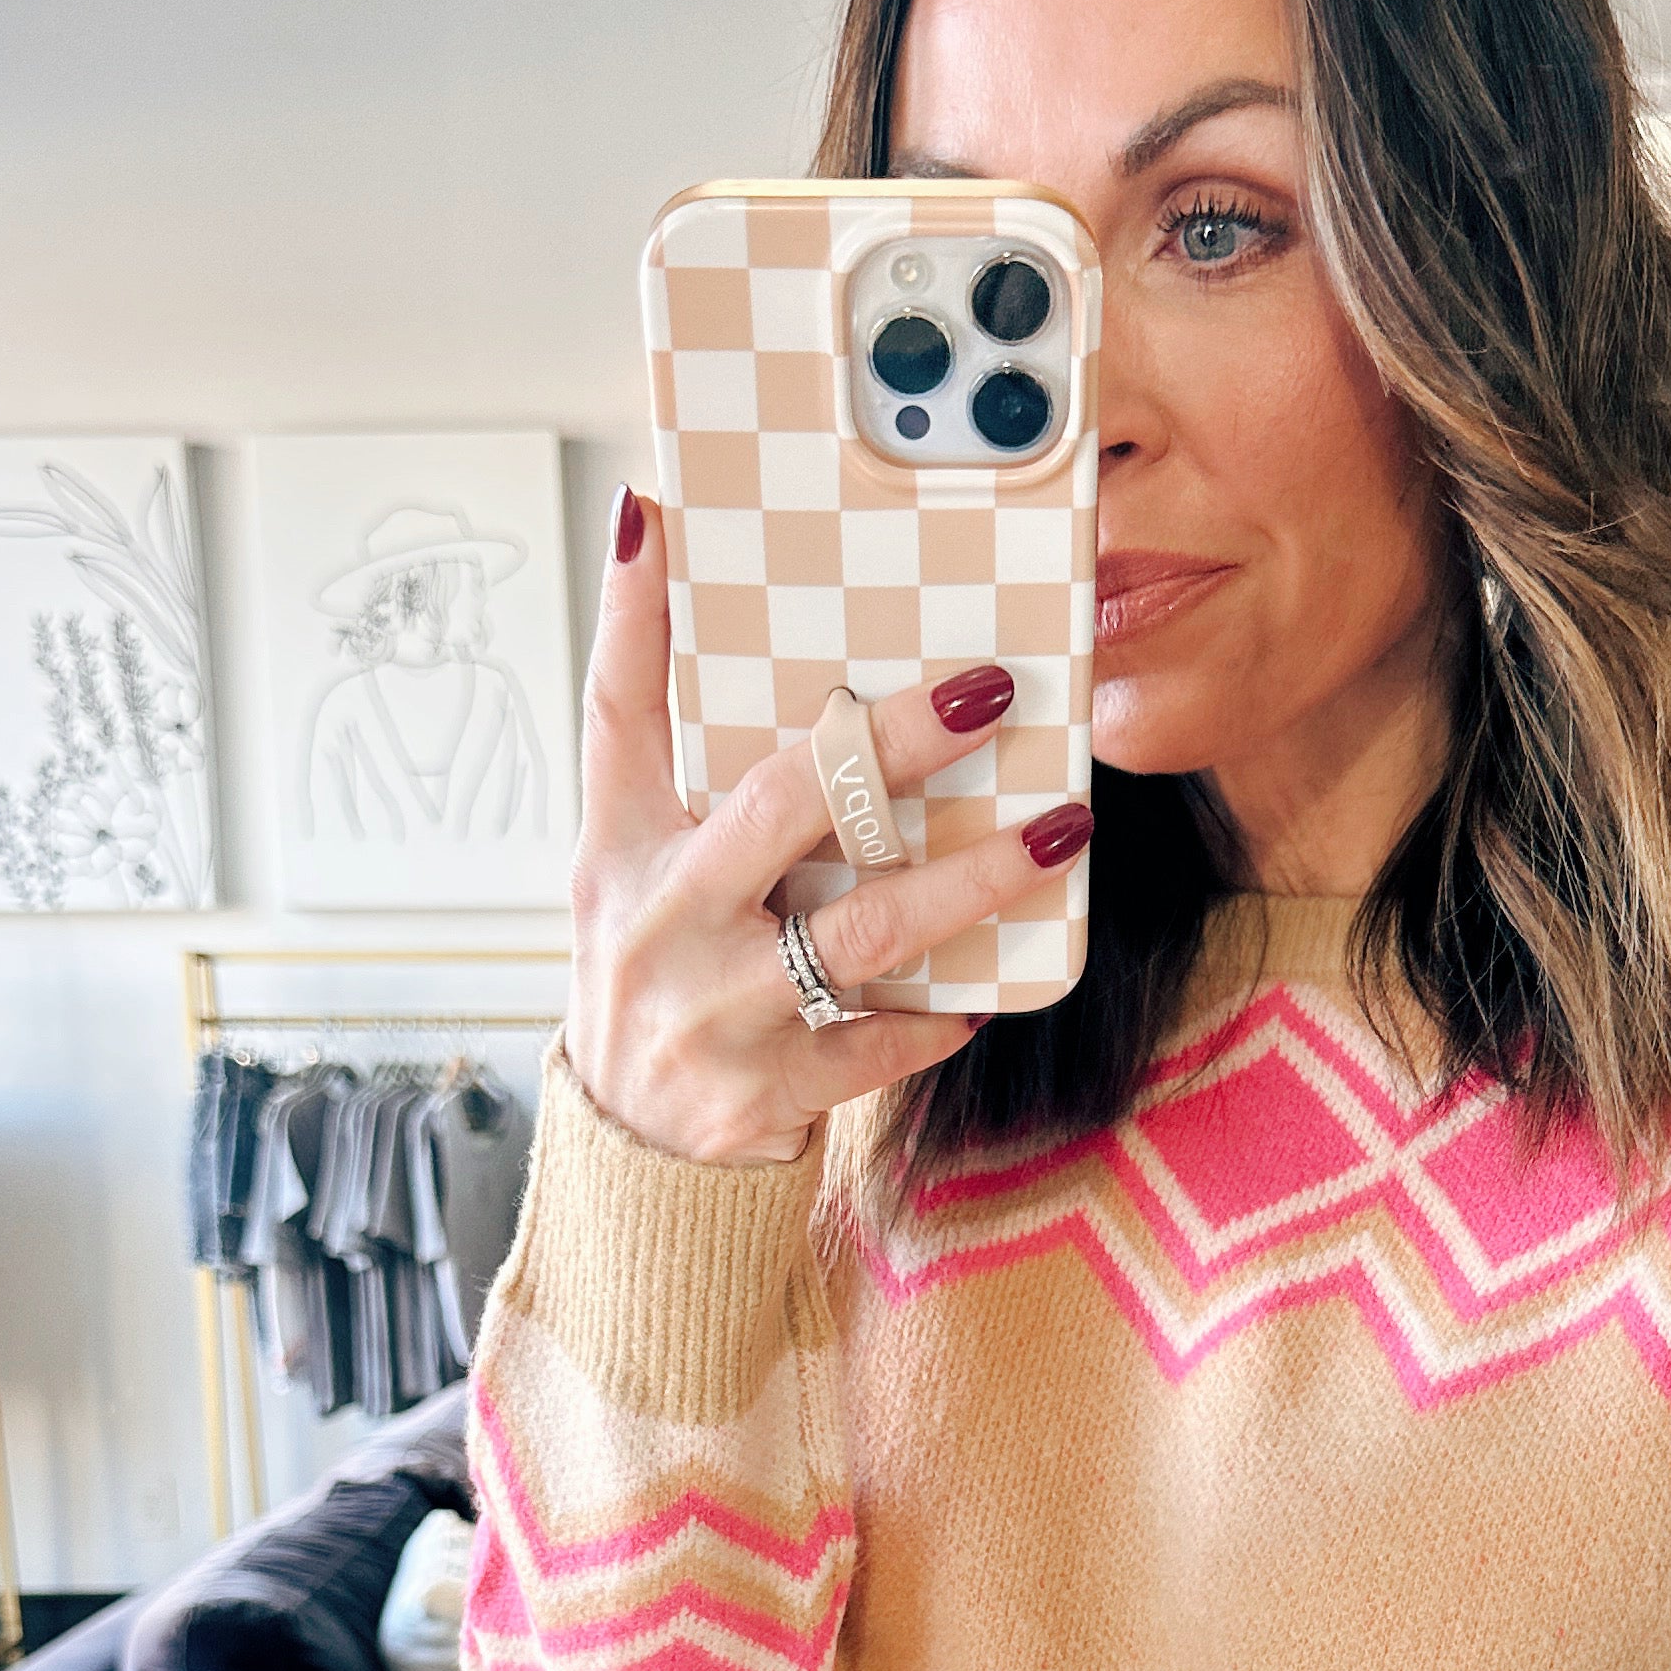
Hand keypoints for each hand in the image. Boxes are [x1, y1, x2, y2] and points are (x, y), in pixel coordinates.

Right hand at [569, 486, 1091, 1168]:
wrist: (633, 1160)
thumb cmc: (665, 989)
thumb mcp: (645, 883)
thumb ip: (702, 789)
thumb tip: (794, 686)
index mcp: (619, 849)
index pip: (616, 710)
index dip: (635, 614)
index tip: (660, 511)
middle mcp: (657, 918)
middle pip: (780, 804)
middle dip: (892, 744)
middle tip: (987, 691)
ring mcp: (710, 1007)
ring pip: (862, 928)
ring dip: (970, 878)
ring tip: (1054, 832)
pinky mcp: (762, 1088)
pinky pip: (878, 1039)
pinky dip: (936, 1014)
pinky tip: (982, 991)